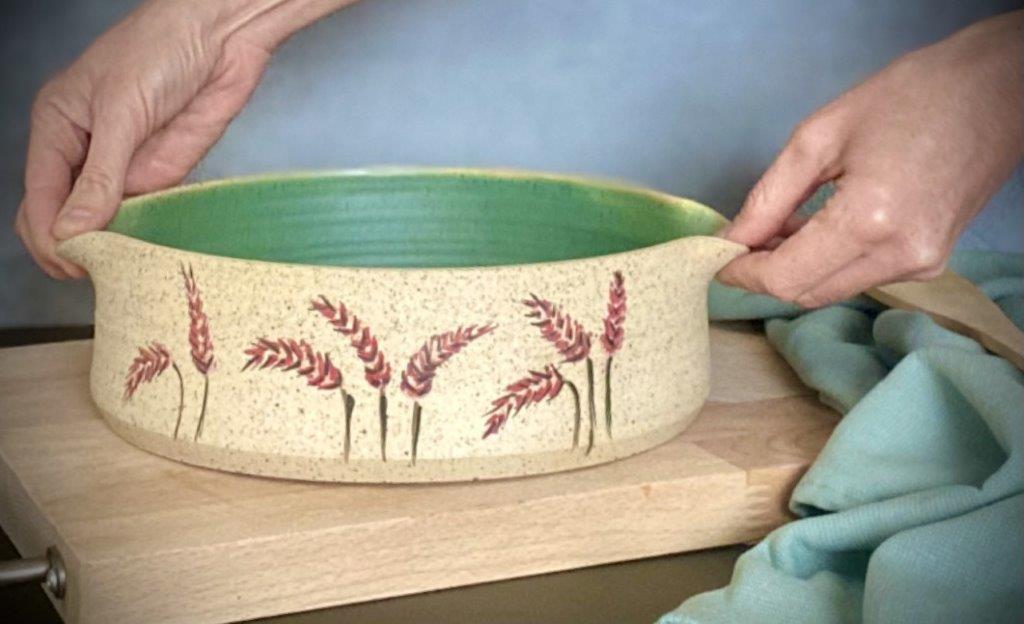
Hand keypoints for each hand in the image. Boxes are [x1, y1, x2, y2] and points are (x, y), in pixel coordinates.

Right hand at [15, 0, 353, 278]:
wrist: (223, 37)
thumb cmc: (161, 48)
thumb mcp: (120, 111)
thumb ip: (99, 175)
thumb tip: (72, 230)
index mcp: (58, 127)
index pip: (38, 197)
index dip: (49, 237)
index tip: (72, 266)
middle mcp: (87, 151)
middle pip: (64, 216)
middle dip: (72, 249)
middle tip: (95, 273)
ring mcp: (126, 165)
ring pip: (106, 223)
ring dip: (112, 248)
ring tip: (123, 269)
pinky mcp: (165, 173)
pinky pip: (148, 216)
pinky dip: (146, 237)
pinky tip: (150, 253)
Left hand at [717, 10, 1022, 307]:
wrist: (997, 89)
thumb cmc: (912, 96)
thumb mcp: (819, 137)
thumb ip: (768, 198)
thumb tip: (733, 239)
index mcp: (870, 220)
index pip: (786, 278)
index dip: (743, 275)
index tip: (717, 259)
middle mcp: (900, 255)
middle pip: (806, 293)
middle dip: (765, 274)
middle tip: (741, 241)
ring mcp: (921, 263)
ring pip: (832, 289)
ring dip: (796, 268)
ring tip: (779, 226)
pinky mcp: (931, 261)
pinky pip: (860, 277)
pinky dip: (828, 262)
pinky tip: (815, 228)